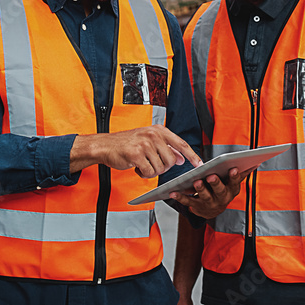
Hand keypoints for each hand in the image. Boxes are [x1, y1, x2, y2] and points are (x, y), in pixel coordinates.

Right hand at [70, 125, 201, 177]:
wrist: (105, 145)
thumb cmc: (126, 143)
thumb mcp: (149, 141)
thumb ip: (166, 148)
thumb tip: (182, 158)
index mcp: (158, 130)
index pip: (181, 144)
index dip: (192, 155)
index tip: (199, 164)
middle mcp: (153, 135)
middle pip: (171, 160)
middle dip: (163, 167)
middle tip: (151, 164)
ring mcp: (145, 144)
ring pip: (160, 168)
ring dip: (152, 171)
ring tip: (142, 164)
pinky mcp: (136, 154)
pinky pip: (149, 172)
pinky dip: (144, 174)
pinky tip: (136, 167)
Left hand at [169, 168, 243, 219]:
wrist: (212, 210)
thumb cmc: (223, 189)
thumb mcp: (233, 183)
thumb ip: (242, 173)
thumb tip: (255, 161)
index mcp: (231, 191)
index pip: (235, 183)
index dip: (235, 177)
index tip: (234, 169)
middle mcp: (222, 199)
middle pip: (220, 191)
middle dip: (216, 183)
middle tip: (211, 176)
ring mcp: (209, 204)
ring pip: (205, 197)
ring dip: (200, 189)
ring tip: (196, 181)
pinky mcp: (196, 207)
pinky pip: (188, 202)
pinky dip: (180, 197)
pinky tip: (173, 192)